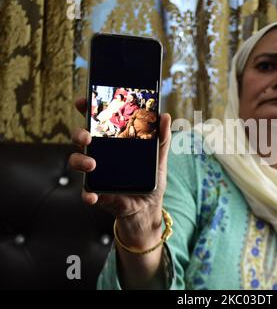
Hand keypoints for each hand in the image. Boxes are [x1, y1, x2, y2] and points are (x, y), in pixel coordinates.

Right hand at [69, 97, 171, 248]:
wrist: (148, 207)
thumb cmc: (150, 178)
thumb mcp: (159, 158)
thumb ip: (162, 138)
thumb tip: (166, 116)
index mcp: (113, 142)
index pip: (97, 121)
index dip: (87, 109)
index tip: (83, 101)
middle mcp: (100, 154)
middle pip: (82, 138)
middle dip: (79, 133)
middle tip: (87, 136)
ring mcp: (96, 172)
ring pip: (77, 161)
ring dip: (80, 160)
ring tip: (92, 164)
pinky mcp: (96, 192)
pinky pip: (86, 192)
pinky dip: (87, 194)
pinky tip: (92, 195)